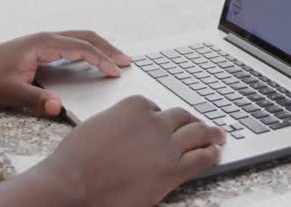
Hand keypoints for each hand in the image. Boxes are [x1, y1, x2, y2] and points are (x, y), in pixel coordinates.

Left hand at [0, 31, 132, 115]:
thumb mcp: (9, 92)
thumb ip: (35, 99)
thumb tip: (58, 107)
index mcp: (42, 43)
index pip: (81, 48)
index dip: (101, 60)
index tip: (116, 72)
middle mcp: (46, 38)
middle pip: (85, 37)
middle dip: (107, 48)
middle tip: (127, 62)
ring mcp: (43, 41)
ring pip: (79, 39)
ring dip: (99, 48)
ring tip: (116, 61)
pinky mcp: (40, 48)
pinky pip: (70, 45)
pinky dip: (87, 50)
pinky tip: (92, 62)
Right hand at [30, 96, 225, 206]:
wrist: (72, 183)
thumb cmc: (76, 159)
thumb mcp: (99, 125)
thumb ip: (121, 123)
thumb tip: (132, 132)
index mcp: (135, 106)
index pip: (157, 109)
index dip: (161, 121)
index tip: (165, 127)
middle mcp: (154, 121)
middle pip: (182, 117)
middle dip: (191, 122)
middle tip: (201, 126)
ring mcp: (165, 145)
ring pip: (197, 133)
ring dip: (210, 134)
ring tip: (218, 136)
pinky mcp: (172, 169)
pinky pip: (201, 157)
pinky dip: (211, 154)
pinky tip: (215, 153)